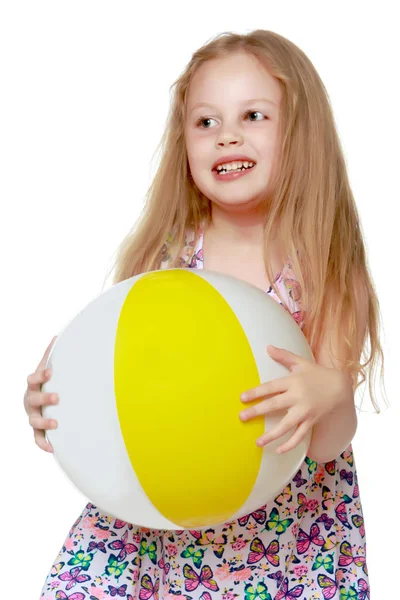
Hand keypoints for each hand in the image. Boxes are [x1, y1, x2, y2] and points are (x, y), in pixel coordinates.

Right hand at [23, 336, 58, 452]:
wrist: (38, 401)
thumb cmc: (45, 383)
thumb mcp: (46, 368)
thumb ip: (50, 355)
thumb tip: (57, 336)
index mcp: (33, 385)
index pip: (32, 379)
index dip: (41, 375)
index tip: (51, 372)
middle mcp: (30, 400)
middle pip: (33, 399)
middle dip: (44, 397)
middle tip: (58, 397)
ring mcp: (32, 415)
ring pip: (33, 420)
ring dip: (44, 421)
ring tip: (56, 423)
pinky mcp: (37, 429)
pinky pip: (37, 438)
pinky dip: (43, 443)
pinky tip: (52, 448)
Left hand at [239, 344, 348, 453]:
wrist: (341, 387)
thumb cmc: (318, 373)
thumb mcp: (301, 362)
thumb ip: (284, 356)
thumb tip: (268, 347)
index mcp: (293, 382)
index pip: (271, 387)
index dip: (256, 392)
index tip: (242, 398)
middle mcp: (298, 397)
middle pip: (274, 405)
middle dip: (257, 412)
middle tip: (242, 417)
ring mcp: (305, 411)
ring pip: (286, 425)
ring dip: (271, 435)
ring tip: (258, 442)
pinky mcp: (311, 421)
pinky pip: (300, 436)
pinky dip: (290, 445)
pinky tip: (278, 451)